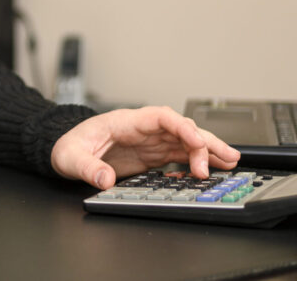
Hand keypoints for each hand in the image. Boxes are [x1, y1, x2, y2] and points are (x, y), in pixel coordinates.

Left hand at [50, 106, 239, 189]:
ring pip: (185, 141)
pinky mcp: (150, 155)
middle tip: (226, 157)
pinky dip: (197, 160)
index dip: (181, 127)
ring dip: (208, 150)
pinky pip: (179, 155)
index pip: (160, 117)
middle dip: (204, 141)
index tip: (197, 141)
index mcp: (125, 122)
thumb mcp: (70, 157)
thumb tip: (105, 179)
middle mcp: (142, 129)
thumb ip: (87, 167)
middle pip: (180, 128)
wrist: (65, 150)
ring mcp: (148, 142)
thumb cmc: (66, 146)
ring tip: (231, 161)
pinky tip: (211, 169)